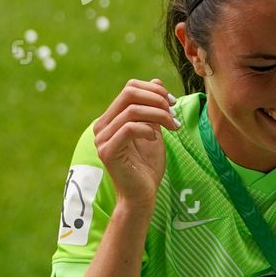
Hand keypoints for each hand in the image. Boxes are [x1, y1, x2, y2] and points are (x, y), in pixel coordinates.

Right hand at [93, 78, 179, 208]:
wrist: (142, 196)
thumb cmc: (147, 166)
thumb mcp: (154, 130)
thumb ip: (152, 108)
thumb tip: (156, 80)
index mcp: (111, 118)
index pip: (130, 88)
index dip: (153, 90)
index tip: (172, 102)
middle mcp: (102, 126)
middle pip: (129, 93)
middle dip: (157, 99)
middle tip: (174, 112)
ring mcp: (102, 139)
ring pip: (132, 110)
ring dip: (158, 115)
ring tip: (172, 126)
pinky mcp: (107, 152)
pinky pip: (129, 128)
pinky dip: (148, 129)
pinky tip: (157, 138)